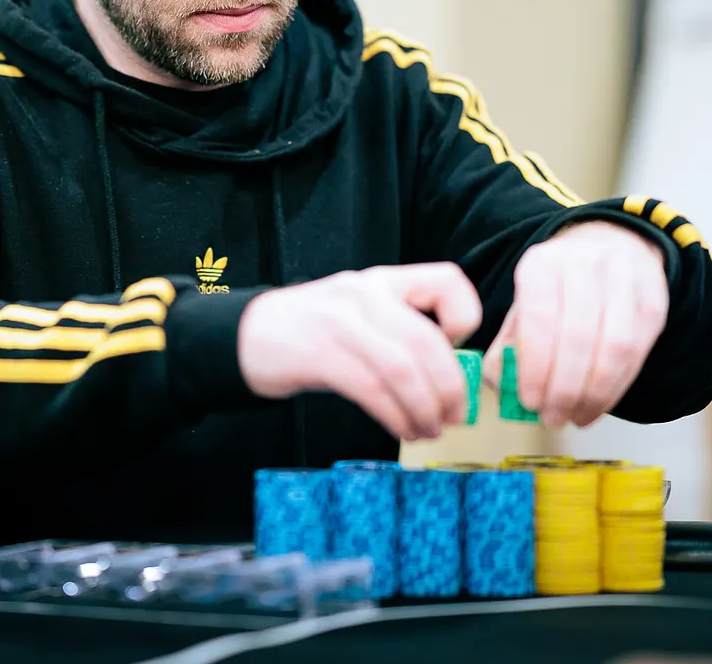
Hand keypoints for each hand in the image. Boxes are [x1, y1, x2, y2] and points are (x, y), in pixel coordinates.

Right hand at [237, 263, 482, 440]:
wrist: (245, 336)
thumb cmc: (313, 332)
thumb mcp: (360, 314)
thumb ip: (400, 330)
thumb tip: (449, 378)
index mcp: (382, 280)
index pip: (448, 280)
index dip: (465, 318)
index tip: (458, 352)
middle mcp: (365, 292)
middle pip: (427, 340)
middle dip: (451, 388)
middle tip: (456, 417)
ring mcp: (339, 321)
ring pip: (402, 368)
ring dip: (425, 409)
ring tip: (430, 430)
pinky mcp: (318, 353)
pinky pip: (371, 389)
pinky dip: (395, 416)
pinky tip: (402, 429)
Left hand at [482, 221, 668, 428]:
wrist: (611, 247)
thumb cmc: (559, 289)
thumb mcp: (523, 304)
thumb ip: (507, 345)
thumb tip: (501, 385)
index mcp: (543, 263)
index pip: (540, 317)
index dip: (535, 365)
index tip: (530, 401)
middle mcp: (585, 264)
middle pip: (578, 335)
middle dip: (564, 387)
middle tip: (552, 418)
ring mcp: (625, 281)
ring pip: (615, 345)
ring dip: (594, 392)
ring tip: (575, 418)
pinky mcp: (653, 301)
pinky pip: (638, 353)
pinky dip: (616, 388)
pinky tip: (597, 406)